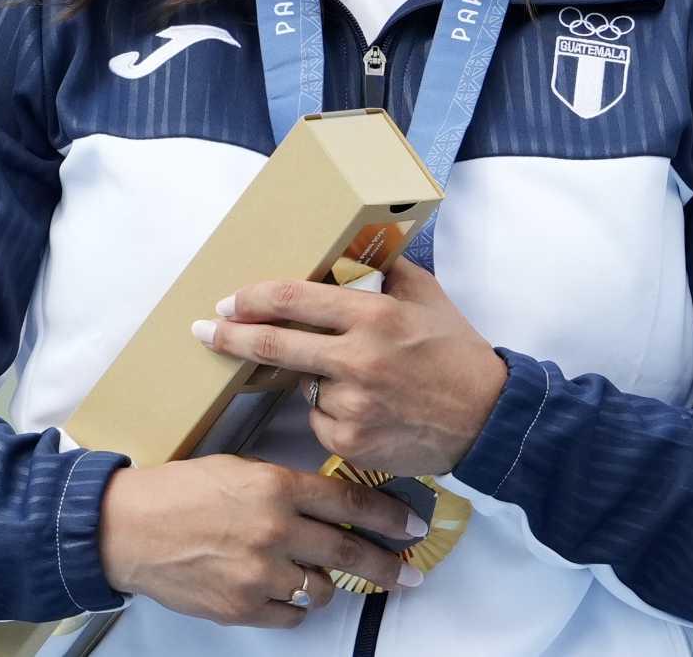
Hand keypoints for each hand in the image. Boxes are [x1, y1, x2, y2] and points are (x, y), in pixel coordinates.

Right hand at [97, 456, 424, 626]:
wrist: (128, 528)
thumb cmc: (180, 492)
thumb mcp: (240, 468)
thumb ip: (286, 486)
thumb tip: (328, 504)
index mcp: (276, 487)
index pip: (350, 502)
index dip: (388, 516)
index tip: (412, 525)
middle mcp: (275, 530)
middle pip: (348, 553)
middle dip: (387, 566)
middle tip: (410, 573)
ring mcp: (259, 573)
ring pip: (321, 588)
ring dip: (329, 584)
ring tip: (323, 578)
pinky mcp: (242, 607)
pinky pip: (291, 615)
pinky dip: (295, 606)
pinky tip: (288, 592)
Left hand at [194, 255, 510, 476]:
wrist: (487, 418)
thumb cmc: (455, 352)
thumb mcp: (425, 295)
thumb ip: (384, 269)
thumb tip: (346, 249)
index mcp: (373, 316)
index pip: (293, 301)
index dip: (252, 299)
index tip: (226, 301)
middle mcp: (358, 359)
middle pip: (273, 347)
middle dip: (230, 338)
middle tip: (204, 331)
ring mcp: (353, 405)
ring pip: (303, 388)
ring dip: (314, 382)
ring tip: (363, 383)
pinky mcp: (351, 442)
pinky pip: (319, 422)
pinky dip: (331, 415)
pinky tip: (367, 410)